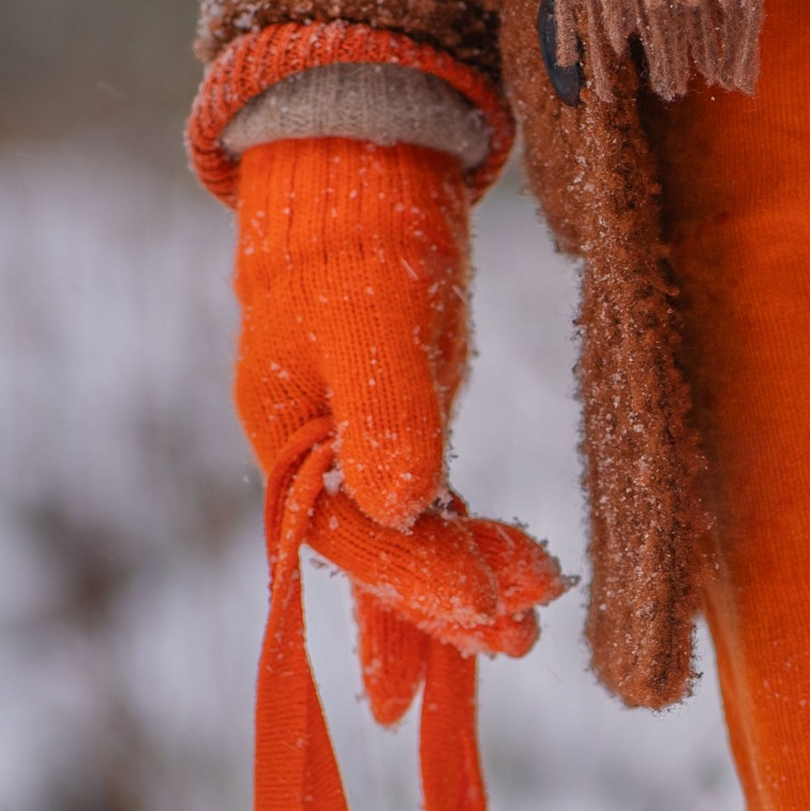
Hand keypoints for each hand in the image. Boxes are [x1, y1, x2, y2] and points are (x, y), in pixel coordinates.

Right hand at [230, 137, 566, 712]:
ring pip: (404, 541)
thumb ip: (384, 412)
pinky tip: (492, 595)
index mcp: (287, 436)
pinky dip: (454, 553)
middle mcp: (314, 457)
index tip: (487, 608)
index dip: (417, 579)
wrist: (364, 170)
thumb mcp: (373, 315)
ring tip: (522, 634)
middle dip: (443, 603)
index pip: (353, 533)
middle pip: (378, 553)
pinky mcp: (395, 430)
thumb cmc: (361, 235)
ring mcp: (355, 447)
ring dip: (456, 590)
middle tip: (520, 640)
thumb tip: (399, 508)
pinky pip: (423, 513)